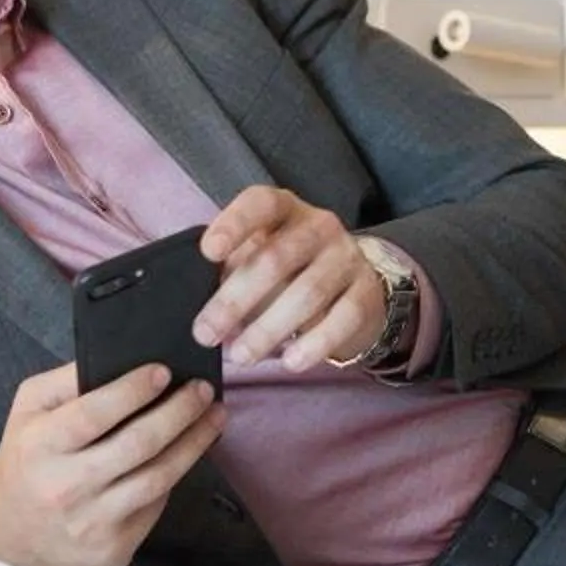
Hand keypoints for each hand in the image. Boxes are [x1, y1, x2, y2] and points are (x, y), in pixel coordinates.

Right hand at [0, 362, 226, 565]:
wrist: (13, 547)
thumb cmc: (26, 466)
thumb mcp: (27, 416)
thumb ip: (65, 383)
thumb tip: (121, 358)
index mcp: (39, 446)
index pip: (92, 414)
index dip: (132, 391)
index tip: (163, 371)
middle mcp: (66, 486)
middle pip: (137, 444)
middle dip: (179, 412)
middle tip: (203, 389)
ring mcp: (93, 520)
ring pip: (158, 477)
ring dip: (194, 442)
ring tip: (216, 416)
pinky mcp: (116, 546)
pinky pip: (157, 502)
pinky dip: (179, 472)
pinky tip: (193, 449)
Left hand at [191, 186, 385, 372]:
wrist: (354, 285)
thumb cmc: (291, 270)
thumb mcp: (260, 257)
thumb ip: (232, 270)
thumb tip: (198, 307)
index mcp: (285, 210)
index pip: (261, 204)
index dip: (234, 224)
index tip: (208, 252)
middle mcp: (320, 226)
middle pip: (277, 258)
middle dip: (236, 300)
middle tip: (206, 333)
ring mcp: (348, 257)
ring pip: (308, 292)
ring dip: (268, 329)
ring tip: (241, 356)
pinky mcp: (367, 292)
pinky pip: (342, 318)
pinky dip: (314, 344)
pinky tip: (291, 362)